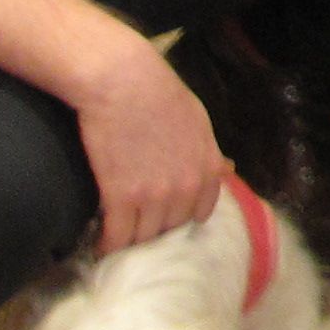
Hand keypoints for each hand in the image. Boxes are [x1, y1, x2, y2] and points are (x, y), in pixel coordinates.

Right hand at [69, 40, 225, 253]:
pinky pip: (117, 236)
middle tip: (137, 230)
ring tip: (118, 241)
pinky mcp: (121, 198)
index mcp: (207, 169)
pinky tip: (101, 245)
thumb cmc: (159, 94)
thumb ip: (210, 152)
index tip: (166, 219)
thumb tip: (227, 169)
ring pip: (143, 237)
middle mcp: (186, 188)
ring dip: (130, 242)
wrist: (124, 83)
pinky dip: (108, 245)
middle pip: (170, 228)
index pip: (200, 213)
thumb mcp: (198, 121)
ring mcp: (154, 196)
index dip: (181, 217)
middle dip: (155, 231)